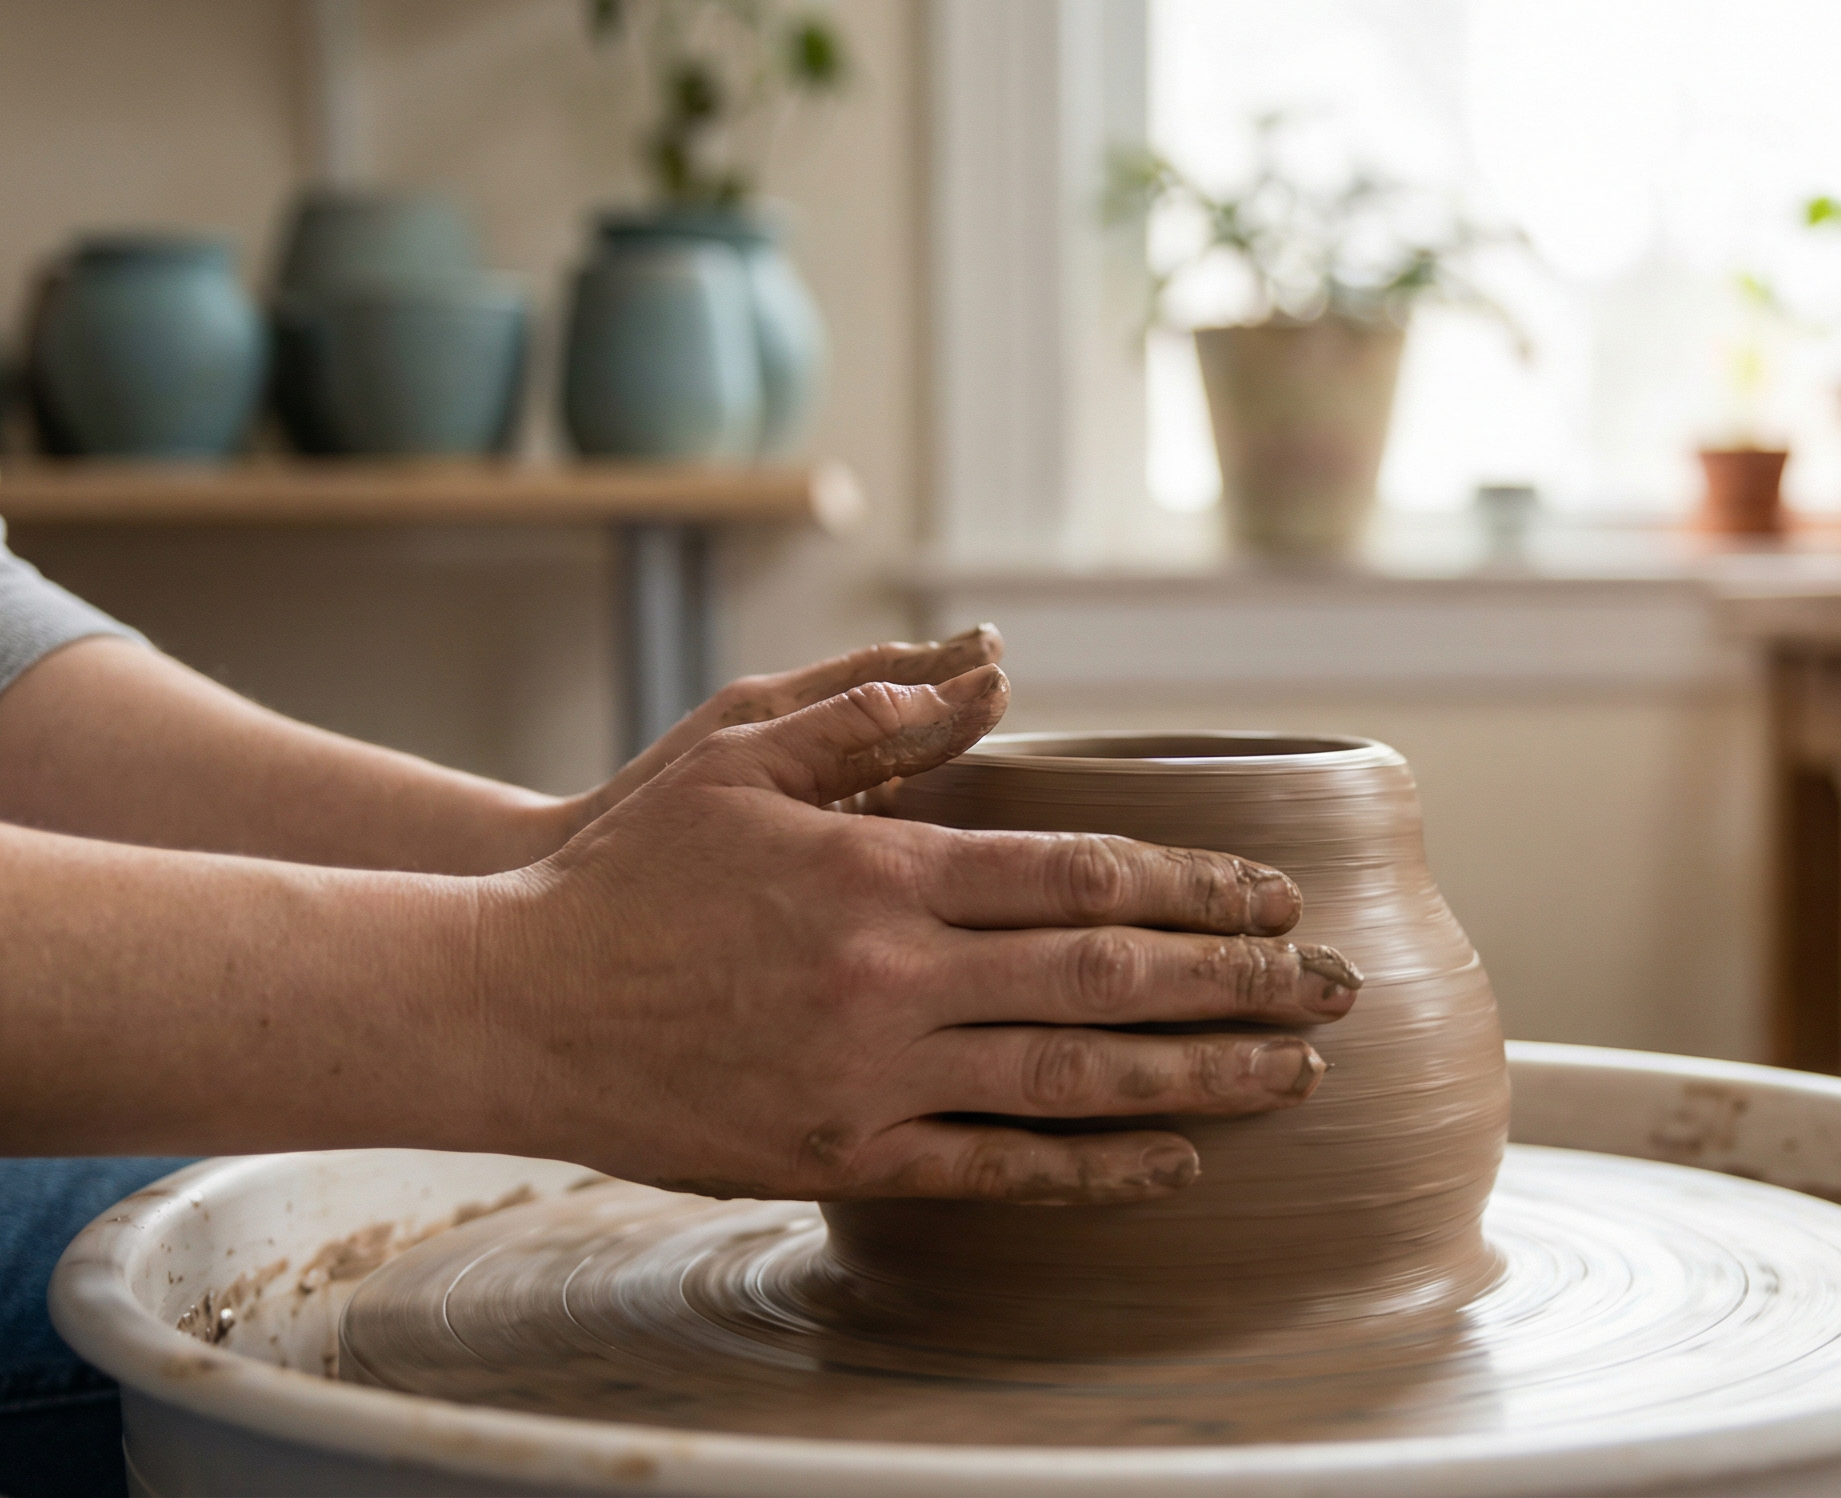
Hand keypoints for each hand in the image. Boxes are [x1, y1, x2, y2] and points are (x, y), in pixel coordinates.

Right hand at [478, 663, 1361, 1204]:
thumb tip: (995, 668)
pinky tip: (1171, 1161)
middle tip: (1336, 987)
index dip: (1199, 888)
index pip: (1084, 876)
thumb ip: (874, 711)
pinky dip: (1092, 1168)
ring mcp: (871, 1078)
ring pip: (1075, 1080)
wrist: (505, 1002)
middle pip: (1109, 979)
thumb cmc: (625, 865)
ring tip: (1295, 1075)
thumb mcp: (737, 747)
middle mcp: (893, 979)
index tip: (1279, 898)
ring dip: (1200, 1077)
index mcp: (884, 872)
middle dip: (1240, 983)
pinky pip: (993, 1172)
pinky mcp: (840, 1153)